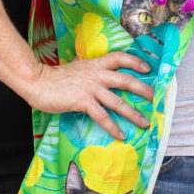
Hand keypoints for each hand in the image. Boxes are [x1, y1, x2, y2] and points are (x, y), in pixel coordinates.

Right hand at [24, 52, 152, 138]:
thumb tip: (98, 80)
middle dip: (143, 90)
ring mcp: (91, 88)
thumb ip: (89, 73)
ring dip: (134, 114)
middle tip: (155, 99)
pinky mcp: (83, 102)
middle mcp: (96, 74)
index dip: (135, 62)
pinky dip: (113, 127)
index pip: (120, 57)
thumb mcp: (77, 70)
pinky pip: (102, 116)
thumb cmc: (55, 78)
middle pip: (126, 80)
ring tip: (145, 123)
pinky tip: (120, 135)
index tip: (147, 68)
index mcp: (95, 64)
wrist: (38, 81)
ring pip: (118, 102)